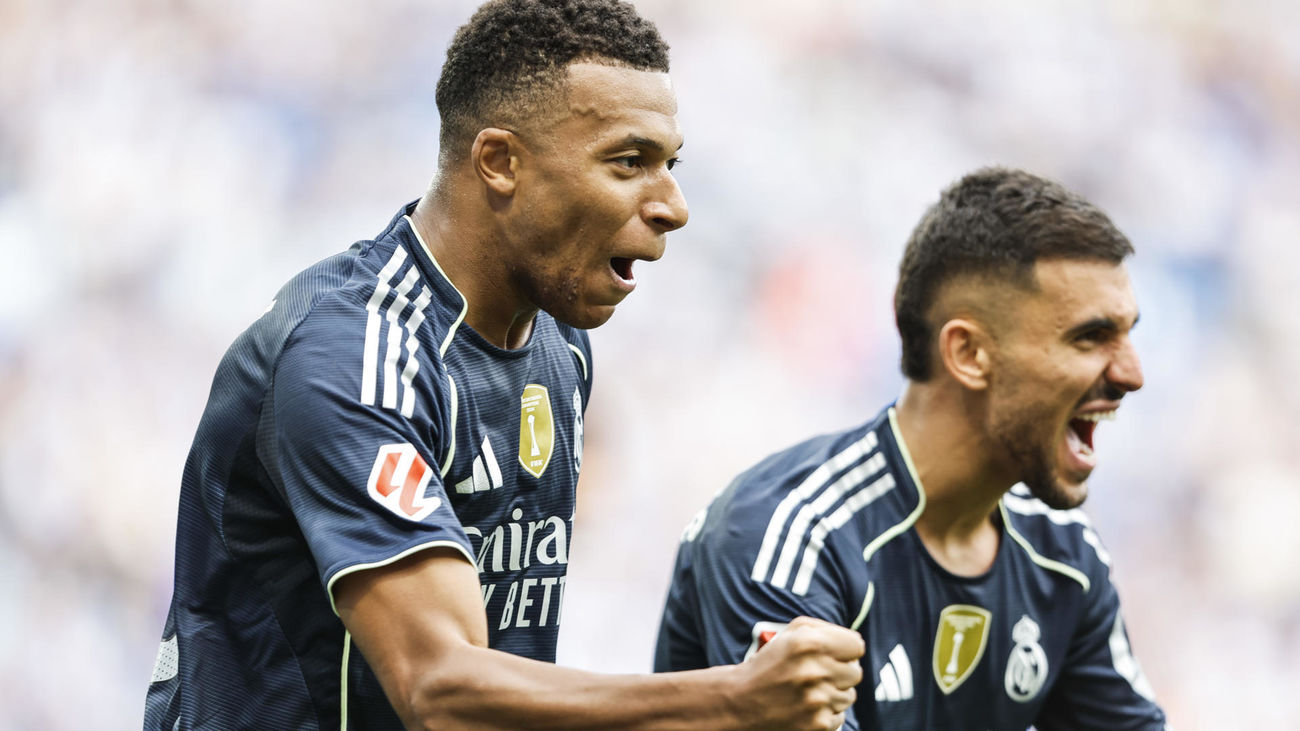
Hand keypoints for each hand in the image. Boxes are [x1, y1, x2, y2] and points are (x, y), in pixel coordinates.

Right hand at [730, 616, 863, 730]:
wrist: (740, 702)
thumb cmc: (769, 664)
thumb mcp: (790, 634)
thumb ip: (825, 630)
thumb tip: (855, 643)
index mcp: (809, 643)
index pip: (856, 646)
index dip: (846, 650)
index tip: (834, 655)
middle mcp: (815, 670)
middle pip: (856, 672)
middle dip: (839, 672)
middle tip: (817, 674)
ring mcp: (817, 700)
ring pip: (849, 696)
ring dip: (833, 693)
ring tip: (808, 691)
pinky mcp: (817, 724)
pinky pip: (840, 716)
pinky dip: (825, 713)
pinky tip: (805, 707)